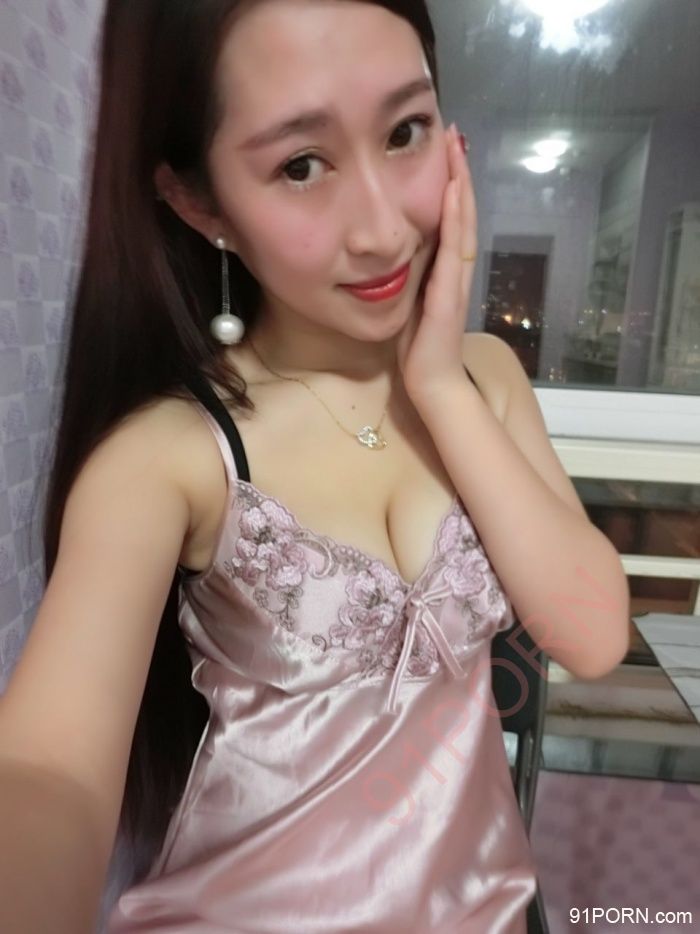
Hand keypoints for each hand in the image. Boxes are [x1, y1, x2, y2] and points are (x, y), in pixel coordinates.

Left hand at [396, 123, 477, 406]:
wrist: (431, 385)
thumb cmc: (418, 351)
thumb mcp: (407, 303)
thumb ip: (406, 277)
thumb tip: (389, 252)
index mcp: (444, 272)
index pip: (447, 220)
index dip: (447, 185)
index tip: (440, 150)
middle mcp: (455, 269)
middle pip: (460, 212)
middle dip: (457, 172)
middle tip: (453, 133)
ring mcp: (456, 279)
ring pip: (461, 222)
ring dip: (460, 184)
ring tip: (456, 147)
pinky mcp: (450, 293)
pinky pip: (454, 248)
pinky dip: (456, 217)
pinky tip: (453, 190)